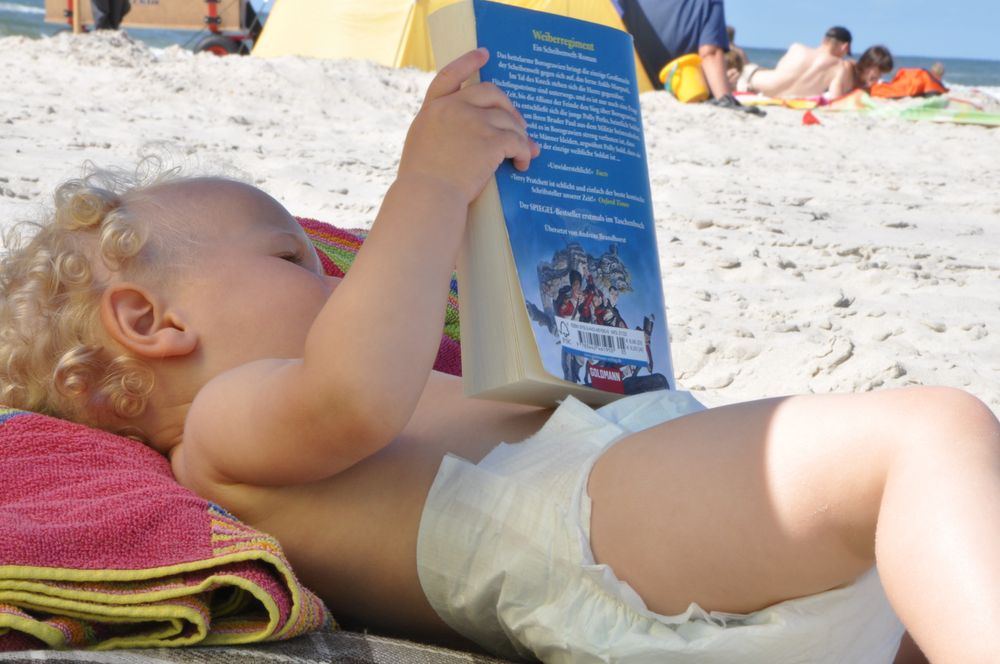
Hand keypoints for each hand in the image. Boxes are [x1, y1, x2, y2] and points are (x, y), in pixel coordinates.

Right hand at [397, 48, 540, 203]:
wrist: (427, 198)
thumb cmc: (423, 182)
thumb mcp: (421, 144)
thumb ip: (440, 129)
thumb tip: (468, 133)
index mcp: (433, 109)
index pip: (450, 75)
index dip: (468, 62)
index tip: (484, 54)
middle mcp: (453, 108)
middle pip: (490, 92)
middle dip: (508, 106)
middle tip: (518, 123)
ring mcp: (473, 122)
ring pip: (508, 119)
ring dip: (520, 135)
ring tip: (525, 150)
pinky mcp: (491, 141)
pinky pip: (516, 141)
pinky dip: (524, 152)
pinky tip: (523, 163)